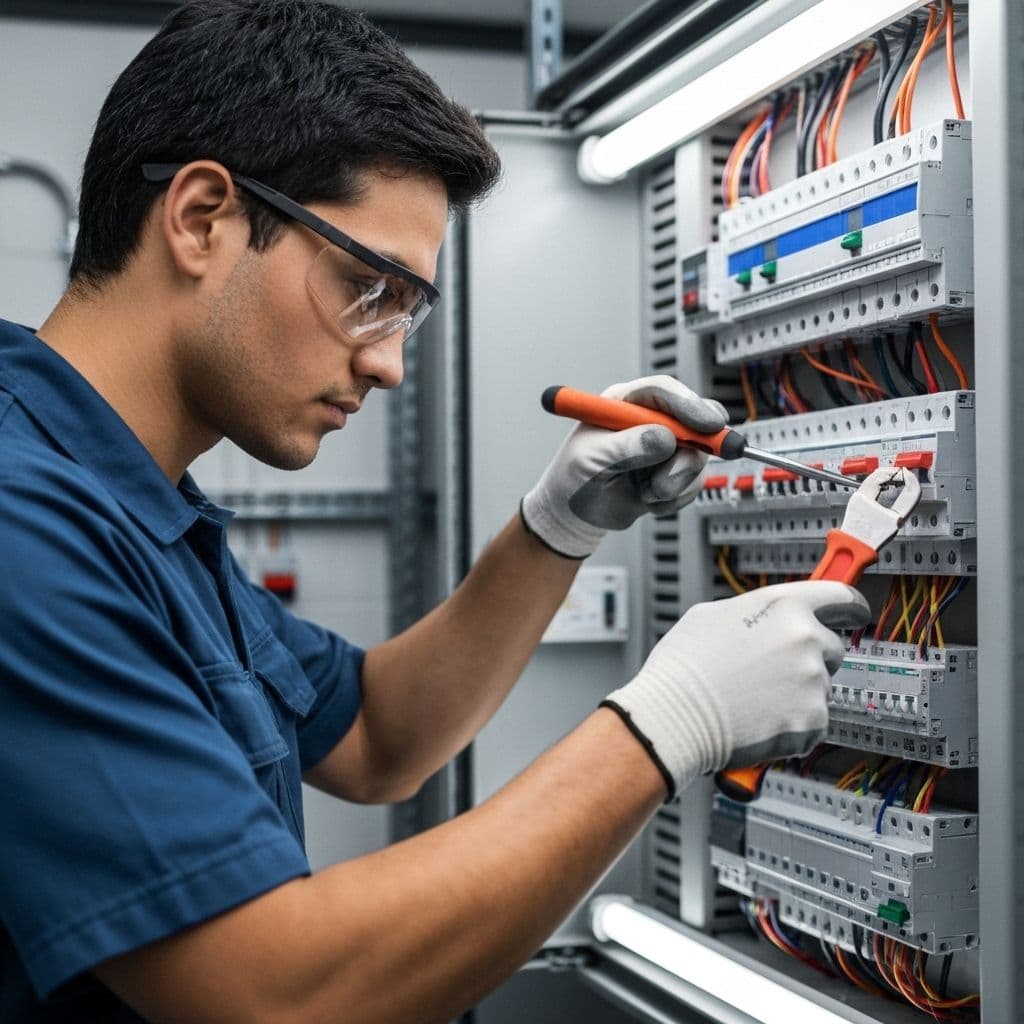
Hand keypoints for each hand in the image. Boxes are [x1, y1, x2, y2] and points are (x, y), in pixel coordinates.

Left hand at [521, 376, 726, 558]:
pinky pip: (693, 483)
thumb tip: (663, 438)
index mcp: (625, 403)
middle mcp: (649, 421)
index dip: (688, 404)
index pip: (663, 392)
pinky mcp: (673, 472)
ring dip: (677, 481)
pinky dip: (675, 498)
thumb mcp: (590, 459)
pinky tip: (649, 501)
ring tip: (647, 493)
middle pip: (694, 419)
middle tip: (693, 463)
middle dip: (698, 445)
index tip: (706, 424)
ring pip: (698, 456)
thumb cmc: (573, 478)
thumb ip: (625, 447)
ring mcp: (665, 447)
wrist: (574, 515)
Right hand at [601, 581, 870, 797]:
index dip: (850, 607)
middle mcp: (804, 638)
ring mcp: (811, 680)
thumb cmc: (683, 667)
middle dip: (810, 657)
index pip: (841, 597)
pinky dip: (793, 724)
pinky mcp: (812, 719)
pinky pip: (814, 720)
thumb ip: (753, 612)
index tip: (855, 614)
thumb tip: (766, 619)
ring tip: (754, 697)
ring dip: (797, 692)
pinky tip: (760, 719)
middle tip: (771, 670)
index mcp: (782, 605)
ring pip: (820, 686)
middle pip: (832, 646)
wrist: (672, 717)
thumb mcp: (712, 615)